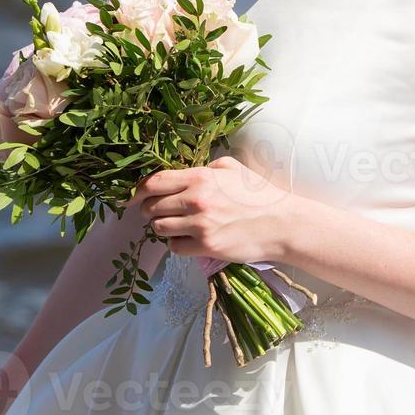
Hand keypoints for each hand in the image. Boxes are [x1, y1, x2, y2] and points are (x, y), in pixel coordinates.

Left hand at [127, 155, 297, 263]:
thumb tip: (184, 173)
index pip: (154, 182)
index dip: (137, 190)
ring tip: (176, 226)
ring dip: (163, 228)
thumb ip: (206, 167)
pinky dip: (178, 244)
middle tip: (159, 213)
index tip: (131, 197)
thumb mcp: (233, 168)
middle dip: (149, 211)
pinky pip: (174, 247)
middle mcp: (196, 200)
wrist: (282, 223)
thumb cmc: (259, 194)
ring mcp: (200, 225)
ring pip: (159, 228)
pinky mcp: (206, 247)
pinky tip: (190, 239)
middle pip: (151, 207)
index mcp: (200, 177)